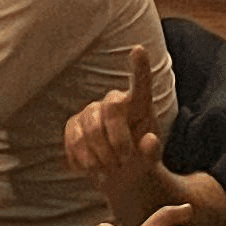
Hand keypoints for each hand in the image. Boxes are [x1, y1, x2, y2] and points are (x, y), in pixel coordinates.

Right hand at [63, 42, 163, 202]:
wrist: (117, 176)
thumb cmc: (139, 161)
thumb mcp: (150, 160)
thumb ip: (152, 152)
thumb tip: (149, 140)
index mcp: (139, 105)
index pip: (140, 83)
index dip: (139, 67)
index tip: (139, 49)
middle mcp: (114, 102)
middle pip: (111, 110)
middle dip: (118, 140)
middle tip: (124, 162)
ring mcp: (91, 112)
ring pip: (90, 129)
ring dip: (101, 156)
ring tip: (110, 169)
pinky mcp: (73, 125)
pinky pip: (74, 139)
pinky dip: (84, 159)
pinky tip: (93, 168)